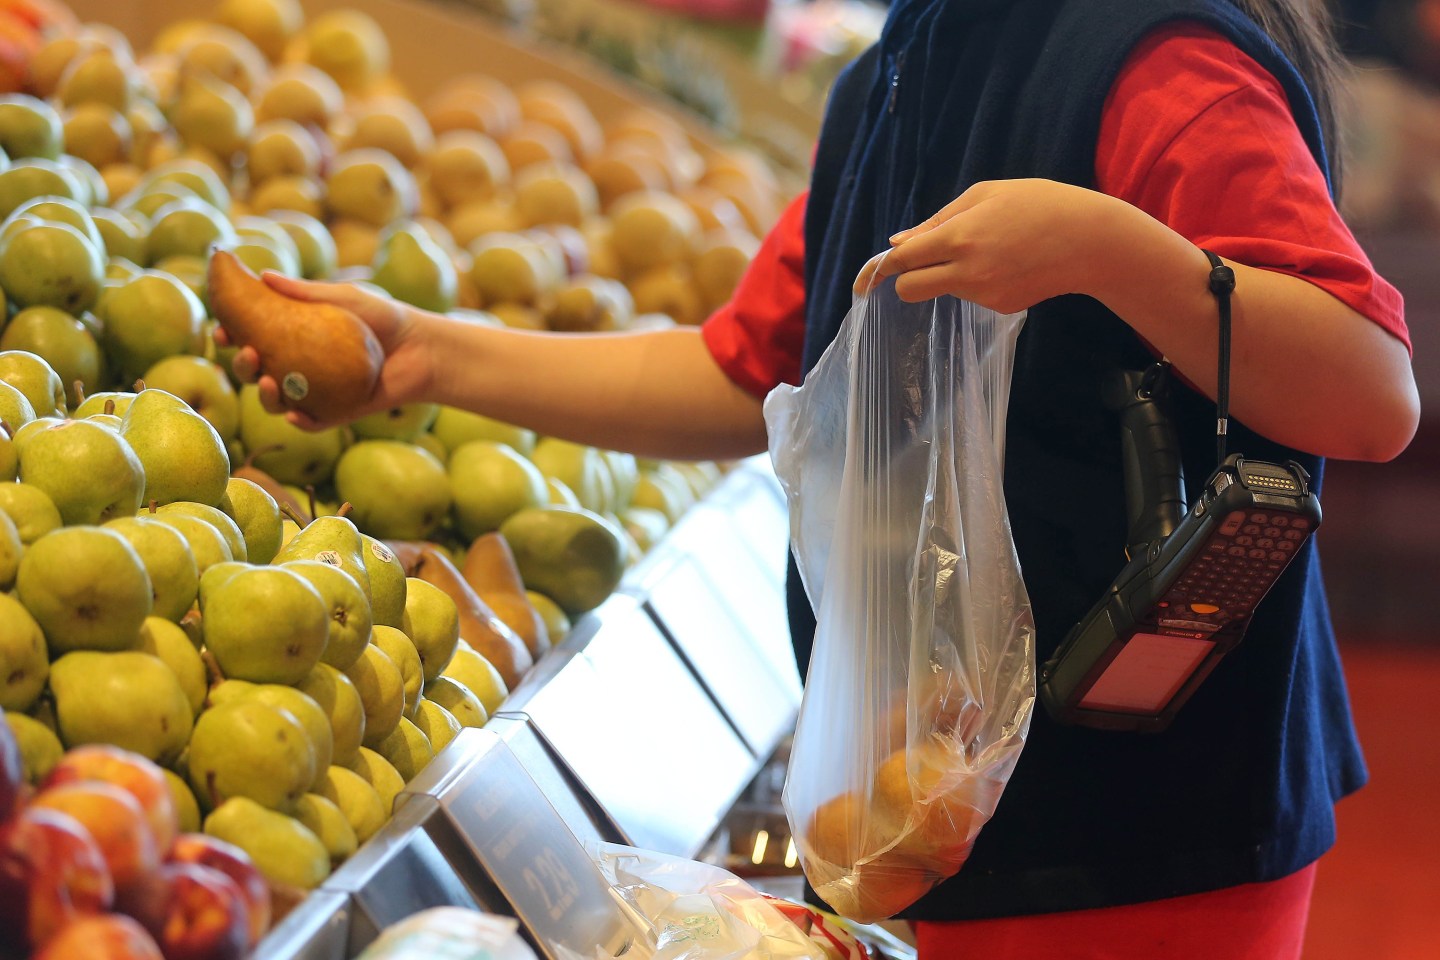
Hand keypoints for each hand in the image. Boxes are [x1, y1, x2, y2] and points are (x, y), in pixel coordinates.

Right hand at [221, 274, 435, 429]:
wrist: (421, 348)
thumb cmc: (383, 317)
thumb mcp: (344, 298)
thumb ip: (306, 292)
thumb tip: (265, 276)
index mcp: (291, 337)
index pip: (250, 337)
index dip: (230, 335)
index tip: (222, 328)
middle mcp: (296, 366)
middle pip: (254, 371)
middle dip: (241, 365)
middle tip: (248, 353)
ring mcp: (313, 392)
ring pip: (276, 401)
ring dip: (264, 395)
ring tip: (269, 381)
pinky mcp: (334, 413)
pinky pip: (309, 421)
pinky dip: (298, 420)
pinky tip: (293, 413)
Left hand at [853, 179, 1125, 312]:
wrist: (1091, 240)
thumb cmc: (1038, 203)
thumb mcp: (985, 195)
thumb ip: (937, 221)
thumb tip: (898, 243)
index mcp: (959, 237)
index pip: (902, 261)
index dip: (876, 271)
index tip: (861, 282)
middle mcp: (967, 270)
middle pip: (909, 291)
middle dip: (904, 282)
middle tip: (916, 267)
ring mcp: (984, 294)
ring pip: (943, 290)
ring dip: (949, 274)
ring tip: (990, 248)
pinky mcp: (1001, 307)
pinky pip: (972, 294)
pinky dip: (978, 280)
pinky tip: (1008, 263)